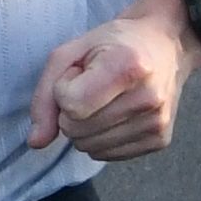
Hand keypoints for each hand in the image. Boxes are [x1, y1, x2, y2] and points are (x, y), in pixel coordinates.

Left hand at [29, 0, 196, 162]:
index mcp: (128, 66)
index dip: (63, 91)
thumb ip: (45, 97)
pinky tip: (116, 113)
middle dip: (71, 111)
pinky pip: (106, 155)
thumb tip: (36, 142)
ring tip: (105, 98)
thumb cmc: (111, 45)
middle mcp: (148, 98)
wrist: (164, 46)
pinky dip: (100, 138)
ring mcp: (157, 123)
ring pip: (88, 147)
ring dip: (84, 126)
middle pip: (77, 130)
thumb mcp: (68, 54)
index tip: (79, 73)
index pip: (72, 106)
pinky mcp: (161, 140)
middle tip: (92, 86)